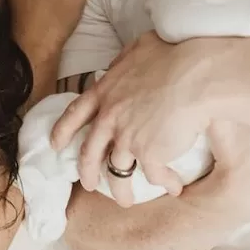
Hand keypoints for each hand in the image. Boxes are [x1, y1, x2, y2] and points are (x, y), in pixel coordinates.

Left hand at [52, 32, 213, 200]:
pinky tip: (174, 186)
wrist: (194, 75)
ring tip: (126, 200)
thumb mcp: (138, 49)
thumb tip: (120, 67)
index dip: (63, 130)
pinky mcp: (149, 154)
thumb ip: (123, 62)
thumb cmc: (172, 55)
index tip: (55, 144)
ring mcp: (127, 138)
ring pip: (117, 171)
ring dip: (121, 189)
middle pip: (90, 152)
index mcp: (105, 91)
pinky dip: (165, 182)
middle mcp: (110, 117)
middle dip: (86, 172)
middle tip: (88, 184)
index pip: (75, 113)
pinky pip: (153, 175)